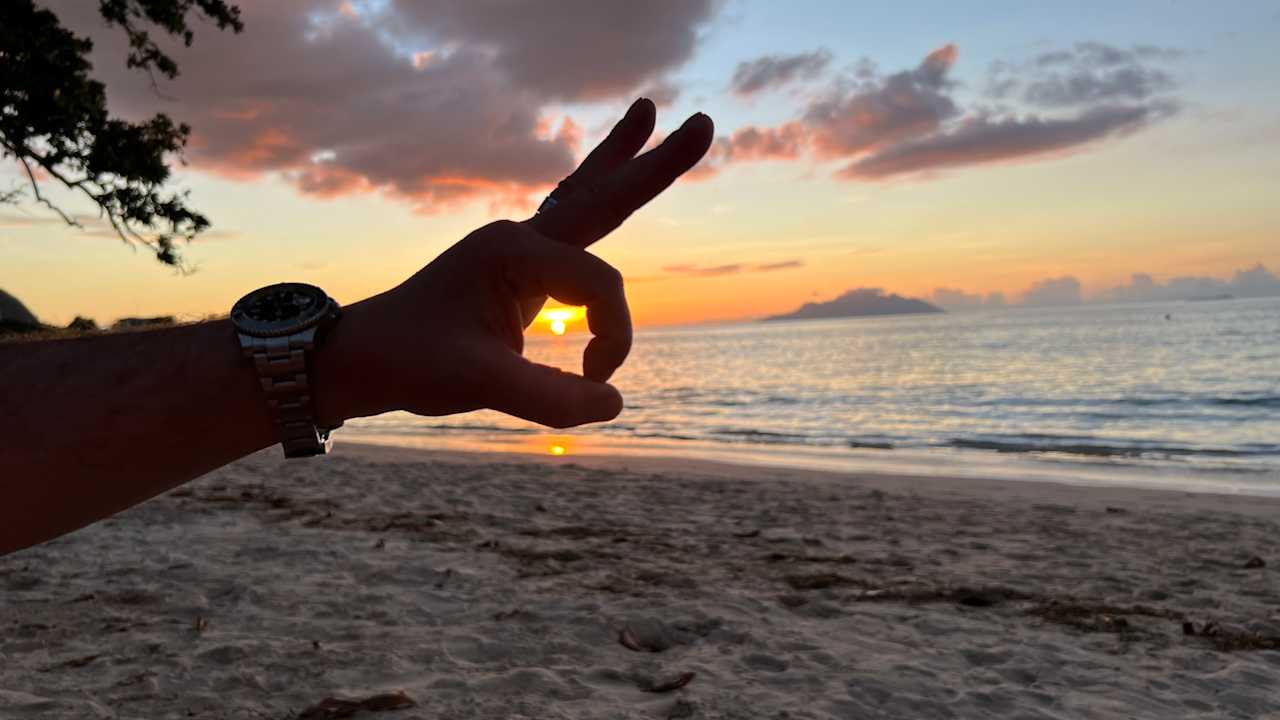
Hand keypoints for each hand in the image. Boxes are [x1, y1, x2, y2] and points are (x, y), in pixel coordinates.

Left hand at [317, 101, 713, 428]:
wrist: (361, 357)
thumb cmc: (412, 363)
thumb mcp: (480, 385)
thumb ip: (551, 398)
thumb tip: (615, 403)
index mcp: (512, 250)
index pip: (599, 287)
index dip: (614, 336)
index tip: (594, 379)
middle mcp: (519, 237)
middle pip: (602, 195)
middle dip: (654, 165)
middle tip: (705, 122)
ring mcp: (517, 247)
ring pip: (584, 196)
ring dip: (621, 160)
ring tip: (648, 110)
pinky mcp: (517, 268)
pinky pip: (568, 221)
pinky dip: (594, 193)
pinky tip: (607, 172)